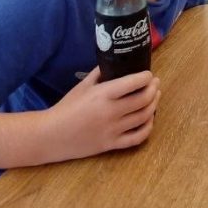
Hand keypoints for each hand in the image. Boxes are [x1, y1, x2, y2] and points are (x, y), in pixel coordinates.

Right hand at [43, 68, 160, 162]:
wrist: (51, 135)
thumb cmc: (67, 107)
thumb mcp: (82, 86)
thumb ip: (100, 74)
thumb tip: (115, 63)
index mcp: (103, 94)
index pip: (133, 83)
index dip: (146, 77)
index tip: (149, 74)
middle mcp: (111, 112)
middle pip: (143, 99)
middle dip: (153, 89)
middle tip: (155, 83)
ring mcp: (113, 130)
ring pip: (144, 117)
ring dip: (154, 105)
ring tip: (155, 97)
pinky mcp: (112, 144)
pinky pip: (138, 137)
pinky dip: (148, 127)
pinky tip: (149, 119)